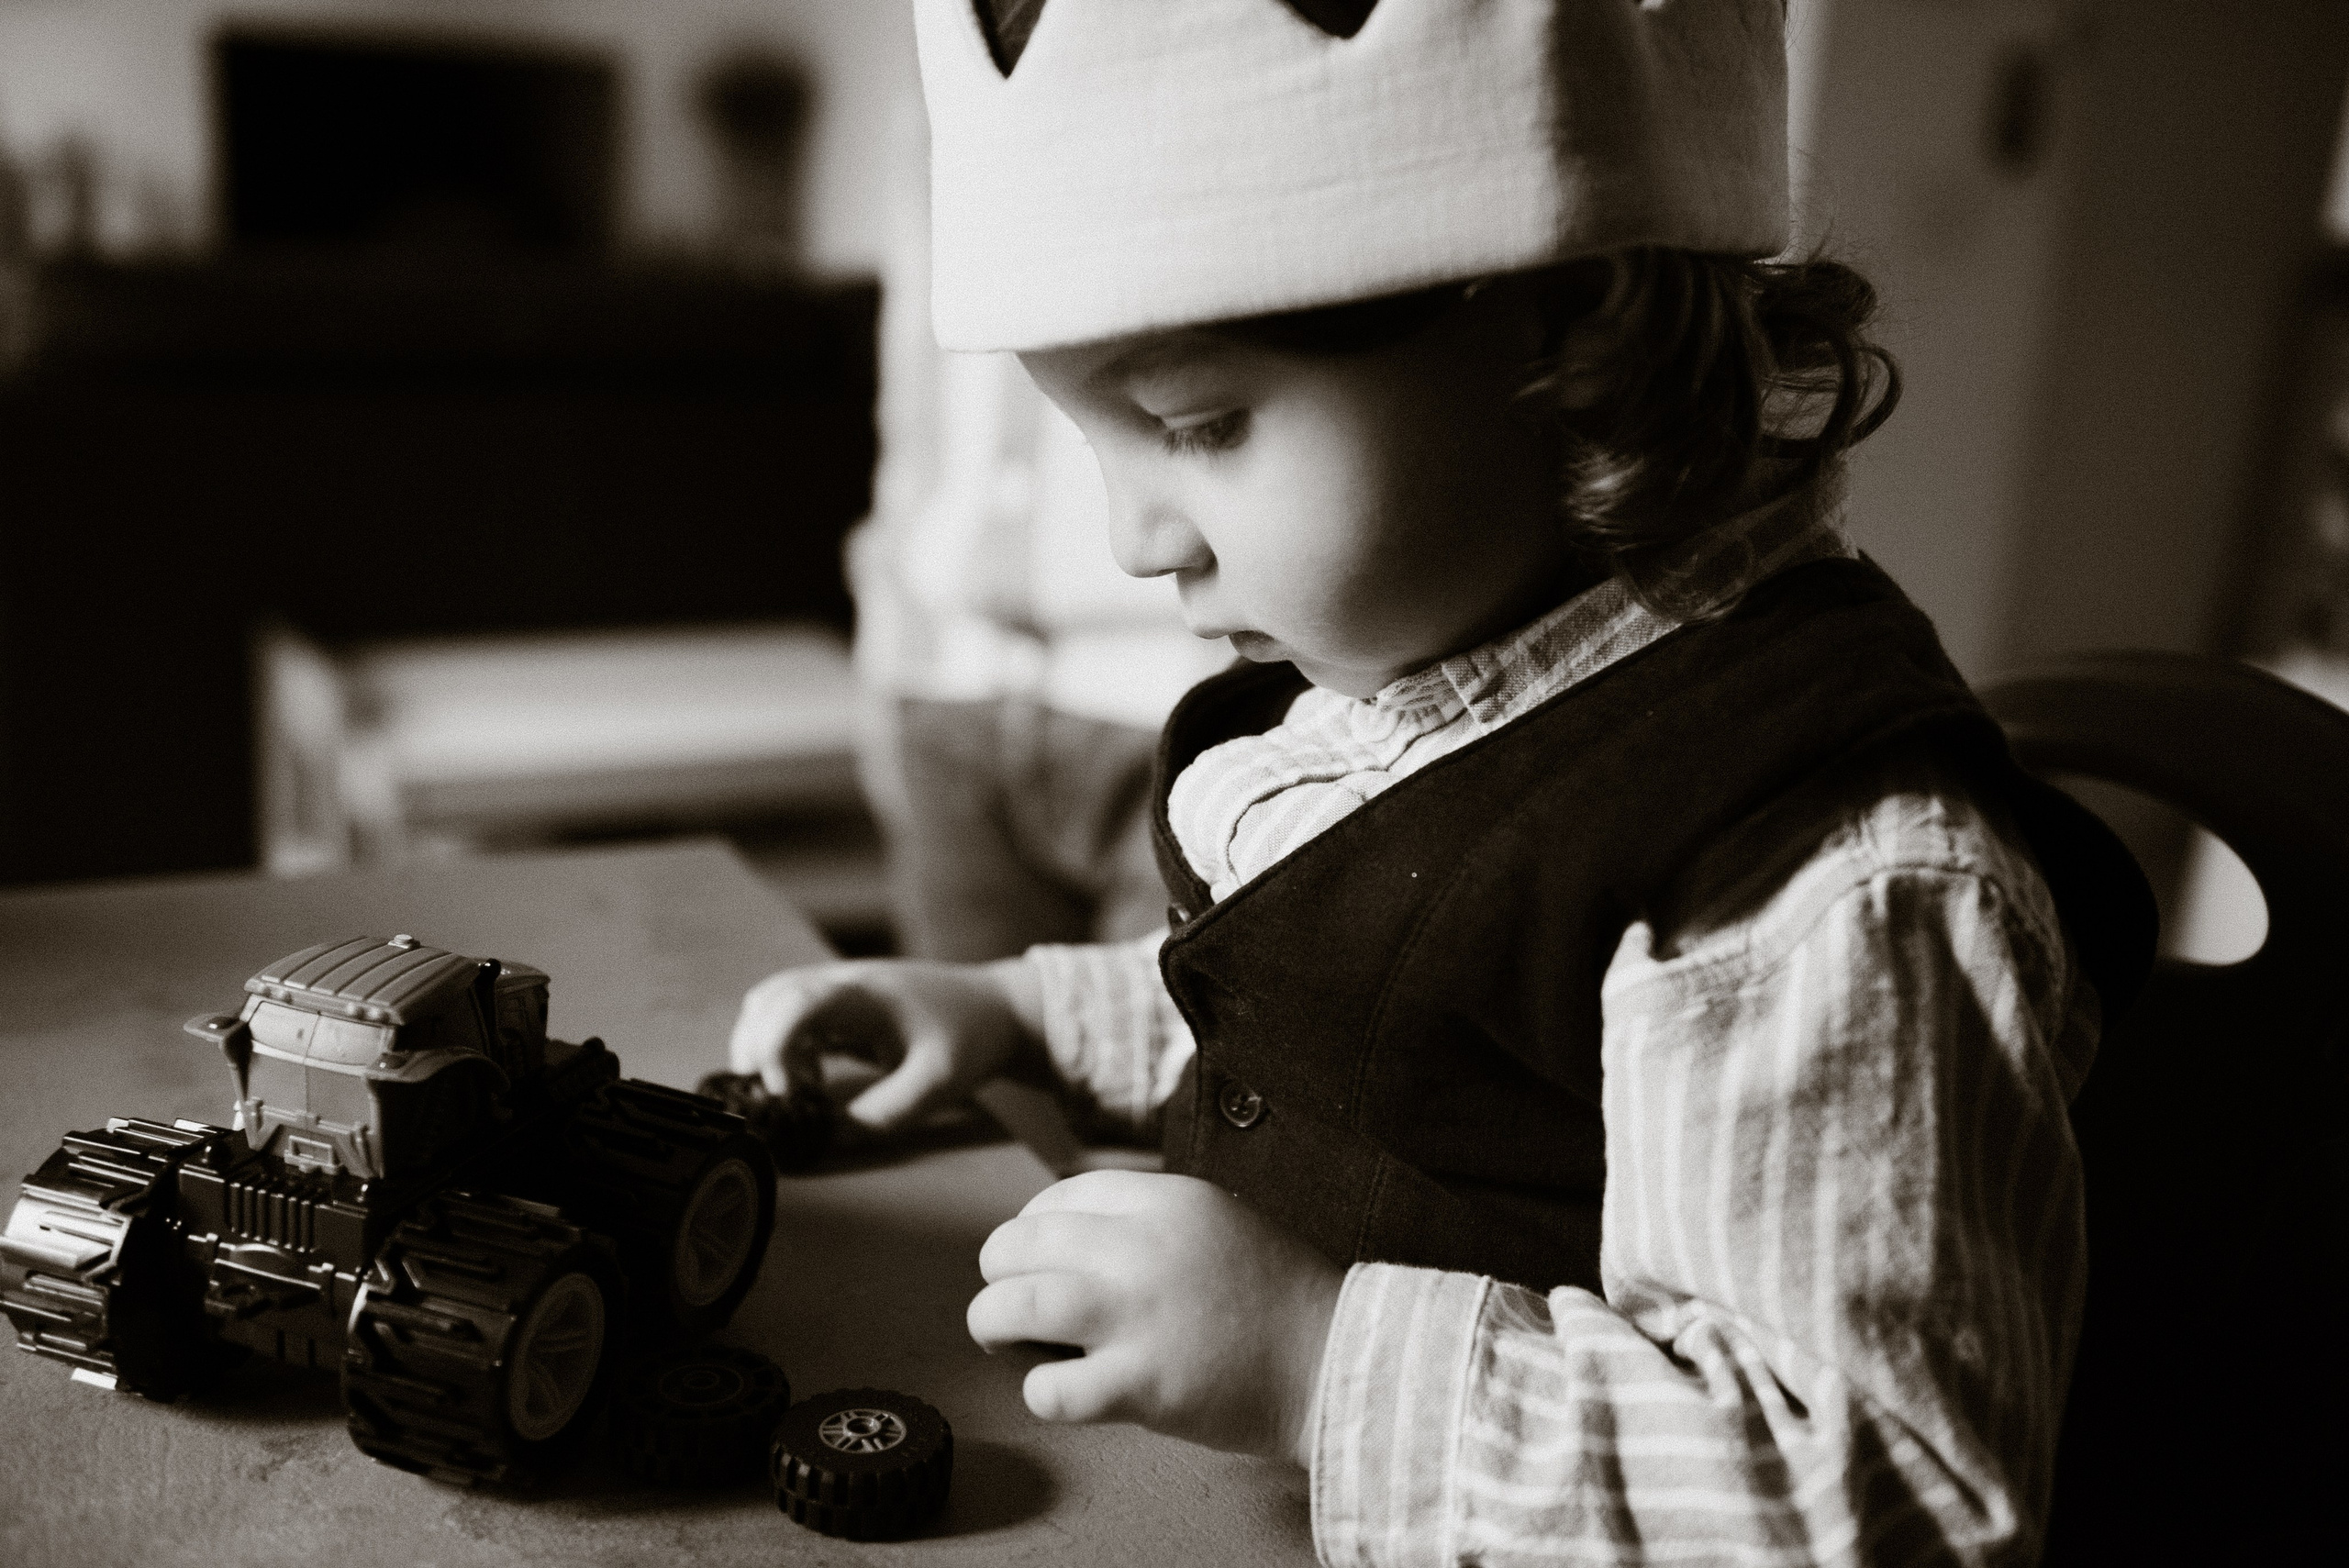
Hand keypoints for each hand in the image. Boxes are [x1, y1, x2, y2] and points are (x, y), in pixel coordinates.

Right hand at [727, 958, 1046, 1133]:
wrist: (997, 1009)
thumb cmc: (972, 1038)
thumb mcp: (940, 1082)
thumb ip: (888, 1111)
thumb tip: (834, 1134)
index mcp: (865, 993)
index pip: (797, 1001)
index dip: (773, 1044)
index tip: (779, 1089)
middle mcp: (842, 983)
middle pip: (768, 1000)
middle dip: (755, 1050)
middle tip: (774, 1100)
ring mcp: (839, 991)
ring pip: (771, 1006)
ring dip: (765, 1050)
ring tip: (793, 1093)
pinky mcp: (840, 1006)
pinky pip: (791, 1020)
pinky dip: (783, 1051)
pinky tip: (808, 1084)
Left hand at [967, 1170, 1342, 1466]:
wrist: (1336, 1360)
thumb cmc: (1278, 1297)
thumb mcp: (1216, 1219)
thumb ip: (1147, 1221)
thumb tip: (1069, 1238)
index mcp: (1164, 1201)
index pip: (1057, 1198)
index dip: (1031, 1230)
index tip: (1037, 1258)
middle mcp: (1141, 1248)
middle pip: (1019, 1244)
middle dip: (1000, 1274)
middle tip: (1011, 1301)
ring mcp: (1139, 1315)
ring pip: (1014, 1305)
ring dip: (994, 1324)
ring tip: (1005, 1340)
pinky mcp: (1143, 1383)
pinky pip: (1049, 1389)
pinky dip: (1039, 1393)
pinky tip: (1062, 1391)